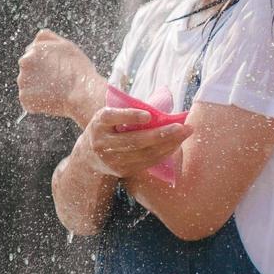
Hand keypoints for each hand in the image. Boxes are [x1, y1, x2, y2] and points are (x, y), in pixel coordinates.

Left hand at [17, 29, 102, 121]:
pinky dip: (39, 102)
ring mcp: (23, 81)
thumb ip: (48, 37)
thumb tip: (36, 37)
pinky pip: (30, 100)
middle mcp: (25, 62)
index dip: (47, 63)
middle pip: (30, 70)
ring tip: (57, 91)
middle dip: (40, 75)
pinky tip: (52, 100)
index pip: (34, 55)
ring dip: (39, 88)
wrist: (84, 94)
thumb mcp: (67, 45)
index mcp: (34, 49)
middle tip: (58, 81)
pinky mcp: (25, 97)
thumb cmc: (79, 70)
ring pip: (29, 85)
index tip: (59, 69)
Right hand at [75, 107, 190, 178]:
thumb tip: (165, 102)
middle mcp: (102, 142)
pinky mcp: (122, 171)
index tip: (148, 115)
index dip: (130, 116)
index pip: (112, 117)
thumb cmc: (109, 127)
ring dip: (168, 144)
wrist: (88, 156)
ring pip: (144, 153)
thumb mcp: (112, 115)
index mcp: (99, 122)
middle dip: (161, 134)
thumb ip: (130, 109)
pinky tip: (176, 144)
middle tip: (182, 127)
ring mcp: (111, 159)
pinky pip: (147, 162)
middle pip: (134, 140)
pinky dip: (164, 153)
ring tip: (185, 134)